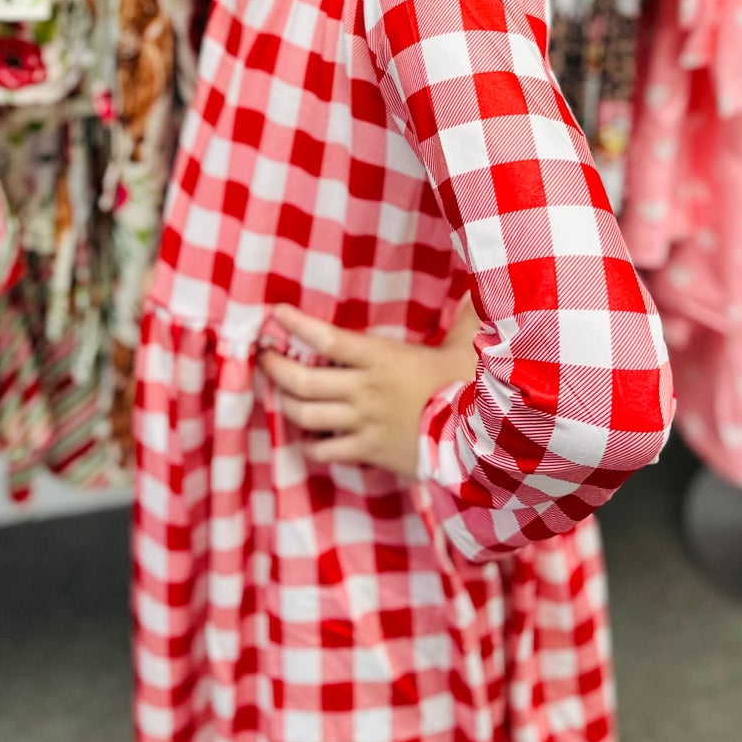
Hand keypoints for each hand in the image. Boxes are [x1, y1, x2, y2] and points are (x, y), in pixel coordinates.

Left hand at [261, 301, 479, 480]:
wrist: (478, 441)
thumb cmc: (469, 387)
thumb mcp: (466, 346)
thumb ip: (464, 318)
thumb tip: (475, 289)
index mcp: (382, 358)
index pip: (327, 338)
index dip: (296, 325)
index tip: (276, 313)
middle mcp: (364, 389)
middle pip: (301, 380)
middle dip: (274, 368)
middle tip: (263, 358)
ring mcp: (363, 423)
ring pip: (306, 415)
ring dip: (286, 405)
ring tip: (278, 396)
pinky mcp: (368, 451)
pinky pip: (325, 450)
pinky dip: (310, 444)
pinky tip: (309, 438)